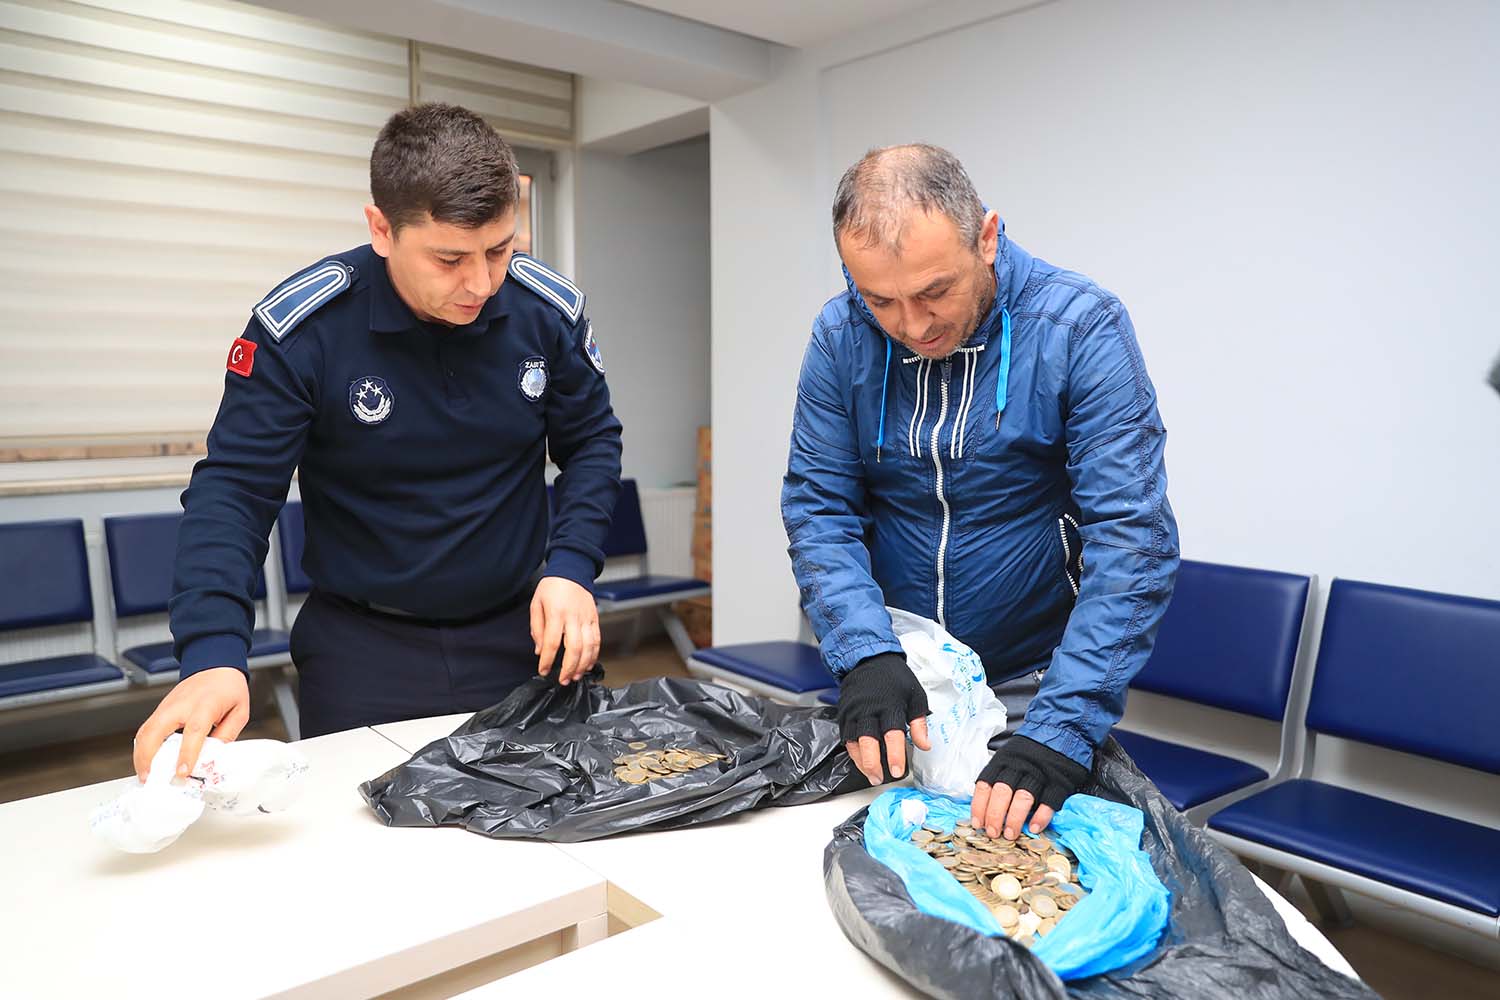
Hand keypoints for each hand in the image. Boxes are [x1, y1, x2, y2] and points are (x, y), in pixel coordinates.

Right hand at [132, 667, 249, 782]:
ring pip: (144, 731)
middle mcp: (181, 705)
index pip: (194, 731)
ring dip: (141, 755)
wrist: (215, 664)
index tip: (181, 772)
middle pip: (155, 730)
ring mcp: (167, 706)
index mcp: (205, 705)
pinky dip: (142, 747)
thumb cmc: (228, 687)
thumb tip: (212, 757)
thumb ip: (227, 735)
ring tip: (145, 775)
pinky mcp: (161, 708)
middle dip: (148, 757)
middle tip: (149, 778)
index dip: (186, 753)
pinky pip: (146, 729)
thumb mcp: (239, 711)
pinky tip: (146, 761)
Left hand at [530, 576, 600, 684]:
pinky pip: (597, 640)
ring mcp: (587, 618)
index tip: (543, 671)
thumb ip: (537, 628)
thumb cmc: (551, 587)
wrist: (572, 570)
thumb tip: (540, 651)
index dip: (548, 660)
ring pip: (589, 647)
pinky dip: (594, 655)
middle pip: (574, 648)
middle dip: (569, 668)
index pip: (552, 643)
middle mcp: (574, 617)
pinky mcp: (595, 619)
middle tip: (563, 680)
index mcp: (556, 614)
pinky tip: (588, 664)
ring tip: (576, 676)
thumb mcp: (536, 604)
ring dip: (583, 665)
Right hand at [837, 652, 931, 784]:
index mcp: (890, 705)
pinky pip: (845, 736)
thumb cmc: (895, 679)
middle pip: (867, 740)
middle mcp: (868, 709)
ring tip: (871, 776)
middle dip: (872, 762)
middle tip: (879, 778)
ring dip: (860, 761)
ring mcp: (853, 712)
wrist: (868, 660)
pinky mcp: (844, 713)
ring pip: (853, 741)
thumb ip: (919, 723)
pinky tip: (861, 761)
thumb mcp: (915, 696)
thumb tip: (925, 745)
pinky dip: (852, 751)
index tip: (897, 770)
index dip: (894, 754)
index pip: (892, 734)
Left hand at [971, 735, 1089, 839]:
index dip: (979, 806)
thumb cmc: (1029, 753)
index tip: (977, 823)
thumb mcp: (1008, 758)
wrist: (1061, 733)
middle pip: (1002, 792)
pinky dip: (1040, 817)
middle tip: (993, 833)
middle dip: (995, 816)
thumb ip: (997, 777)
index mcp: (1002, 761)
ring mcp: (1040, 774)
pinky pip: (1049, 802)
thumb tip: (983, 806)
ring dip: (1014, 819)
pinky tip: (1033, 828)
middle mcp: (1019, 767)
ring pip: (1023, 798)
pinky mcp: (1058, 782)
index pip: (985, 784)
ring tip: (1010, 834)